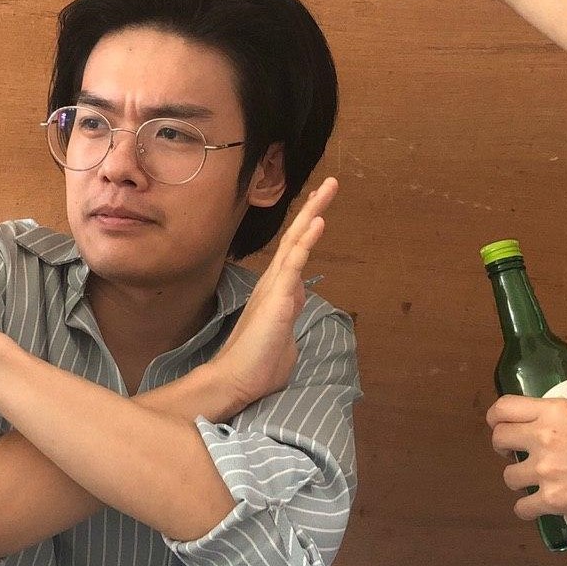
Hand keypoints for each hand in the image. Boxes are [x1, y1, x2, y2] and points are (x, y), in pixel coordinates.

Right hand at [210, 177, 338, 408]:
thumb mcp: (284, 341)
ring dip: (314, 212)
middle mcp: (274, 283)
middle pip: (296, 238)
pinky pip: (295, 261)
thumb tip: (294, 311)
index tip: (319, 213)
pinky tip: (319, 220)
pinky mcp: (278, 295)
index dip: (307, 232)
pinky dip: (307, 239)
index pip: (295, 255)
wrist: (236, 381)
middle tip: (329, 184)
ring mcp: (275, 286)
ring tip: (329, 186)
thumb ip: (290, 322)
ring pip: (296, 241)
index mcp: (277, 293)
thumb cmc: (258, 367)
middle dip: (313, 209)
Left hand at [487, 393, 566, 524]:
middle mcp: (544, 437)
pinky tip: (535, 508)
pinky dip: (526, 509)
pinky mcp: (553, 499)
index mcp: (557, 412)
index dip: (496, 416)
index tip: (498, 424)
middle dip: (503, 447)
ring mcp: (546, 470)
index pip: (505, 408)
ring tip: (533, 483)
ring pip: (508, 476)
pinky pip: (523, 507)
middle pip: (499, 439)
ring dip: (518, 480)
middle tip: (516, 454)